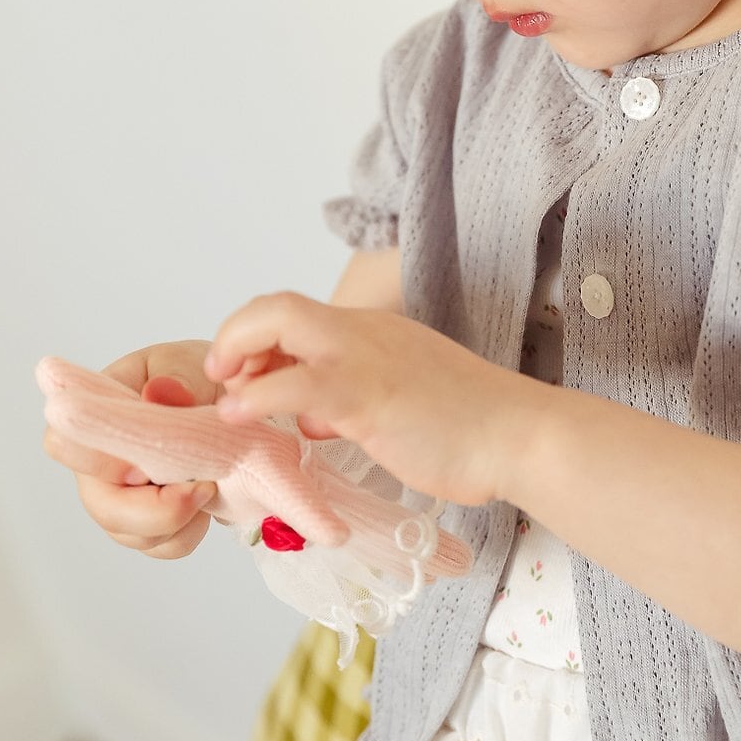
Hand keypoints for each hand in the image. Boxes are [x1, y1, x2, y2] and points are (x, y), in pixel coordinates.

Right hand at [41, 337, 280, 559]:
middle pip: (99, 505)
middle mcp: (100, 460)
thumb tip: (160, 393)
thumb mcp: (192, 362)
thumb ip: (179, 377)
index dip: (101, 462)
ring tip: (211, 483)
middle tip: (202, 486)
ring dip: (177, 519)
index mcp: (97, 412)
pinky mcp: (150, 521)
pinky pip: (162, 546)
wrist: (233, 406)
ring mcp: (122, 495)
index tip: (147, 463)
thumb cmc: (198, 375)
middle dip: (151, 509)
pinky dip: (189, 531)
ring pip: (130, 533)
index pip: (63, 443)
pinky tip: (209, 503)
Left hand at [205, 294, 542, 507]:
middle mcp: (362, 333)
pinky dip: (256, 396)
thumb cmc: (466, 425)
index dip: (257, 339)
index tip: (245, 378)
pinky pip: (297, 384)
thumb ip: (350, 402)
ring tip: (227, 397)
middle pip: (278, 306)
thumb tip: (310, 416)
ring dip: (236, 353)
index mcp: (371, 332)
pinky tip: (240, 416)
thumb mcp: (397, 400)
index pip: (296, 315)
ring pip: (279, 323)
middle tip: (223, 376)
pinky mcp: (368, 396)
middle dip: (236, 335)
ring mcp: (364, 359)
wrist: (517, 434)